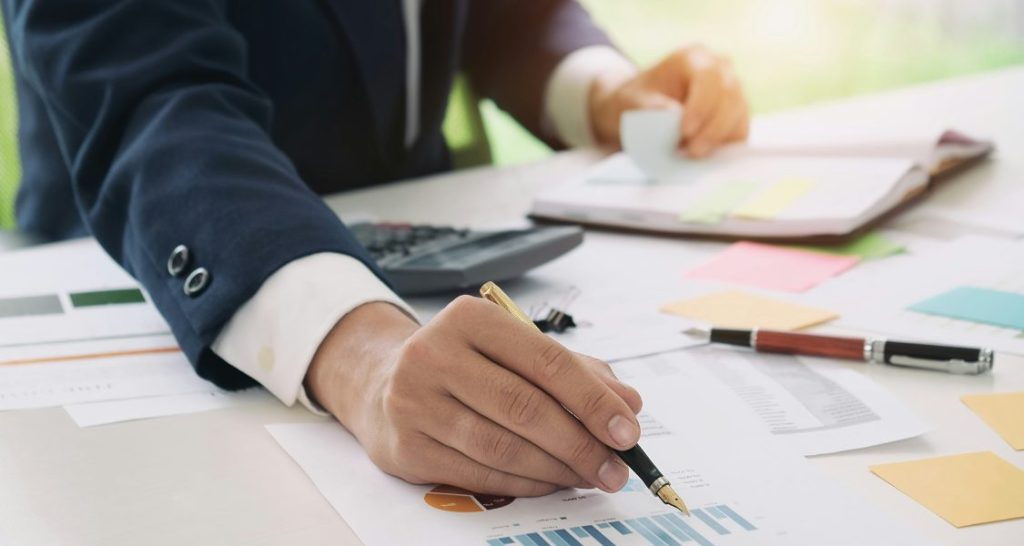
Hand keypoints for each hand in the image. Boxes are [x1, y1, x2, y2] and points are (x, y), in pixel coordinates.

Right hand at [305, 298, 643, 496]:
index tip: (627, 431)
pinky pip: (480, 474)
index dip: (593, 400)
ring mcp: (414, 402)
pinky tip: (551, 482)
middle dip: (581, 443)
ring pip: (503, 447)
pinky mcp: (406, 446)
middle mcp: (435, 354)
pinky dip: (525, 484)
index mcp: (470, 319)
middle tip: (615, 467)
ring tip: (590, 476)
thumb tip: (629, 404)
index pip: (546, 361)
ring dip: (557, 469)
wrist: (383, 383)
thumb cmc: (465, 365)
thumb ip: (575, 372)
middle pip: (525, 407)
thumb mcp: (515, 351)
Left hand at [589, 44, 749, 157]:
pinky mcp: (735, 115)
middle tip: (691, 153)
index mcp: (692, 58)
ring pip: (738, 116)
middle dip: (713, 129)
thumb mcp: (630, 102)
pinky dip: (724, 147)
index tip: (685, 131)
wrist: (639, 113)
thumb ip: (648, 105)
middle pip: (730, 97)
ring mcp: (731, 92)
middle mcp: (719, 70)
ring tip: (691, 156)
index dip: (701, 106)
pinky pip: (740, 132)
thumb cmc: (635, 102)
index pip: (708, 78)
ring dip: (718, 140)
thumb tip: (673, 112)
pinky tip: (702, 157)